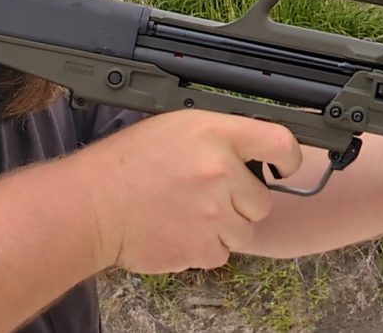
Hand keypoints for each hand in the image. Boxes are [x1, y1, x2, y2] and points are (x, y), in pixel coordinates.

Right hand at [67, 110, 302, 272]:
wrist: (93, 206)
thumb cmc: (126, 165)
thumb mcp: (176, 128)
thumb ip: (218, 138)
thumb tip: (250, 152)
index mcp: (214, 134)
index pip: (278, 141)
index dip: (289, 157)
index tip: (285, 166)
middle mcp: (219, 171)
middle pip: (263, 200)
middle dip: (242, 202)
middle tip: (210, 197)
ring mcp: (213, 212)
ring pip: (245, 231)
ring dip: (225, 228)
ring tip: (190, 214)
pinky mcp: (202, 247)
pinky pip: (223, 253)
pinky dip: (206, 248)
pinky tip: (180, 230)